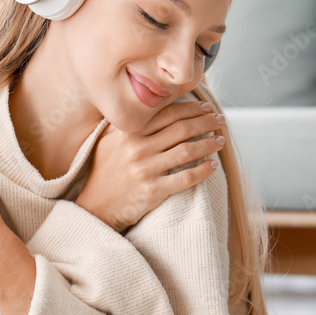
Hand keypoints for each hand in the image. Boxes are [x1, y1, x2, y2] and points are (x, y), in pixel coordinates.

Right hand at [76, 100, 226, 233]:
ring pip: (187, 151)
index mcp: (128, 134)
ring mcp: (145, 170)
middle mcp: (137, 149)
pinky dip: (202, 171)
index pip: (166, 114)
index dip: (190, 108)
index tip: (206, 107)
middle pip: (181, 129)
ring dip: (209, 144)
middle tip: (220, 120)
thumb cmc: (102, 174)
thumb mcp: (107, 143)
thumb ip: (126, 126)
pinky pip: (185, 178)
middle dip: (205, 122)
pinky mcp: (153, 191)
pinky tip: (212, 166)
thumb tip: (148, 108)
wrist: (94, 207)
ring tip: (220, 141)